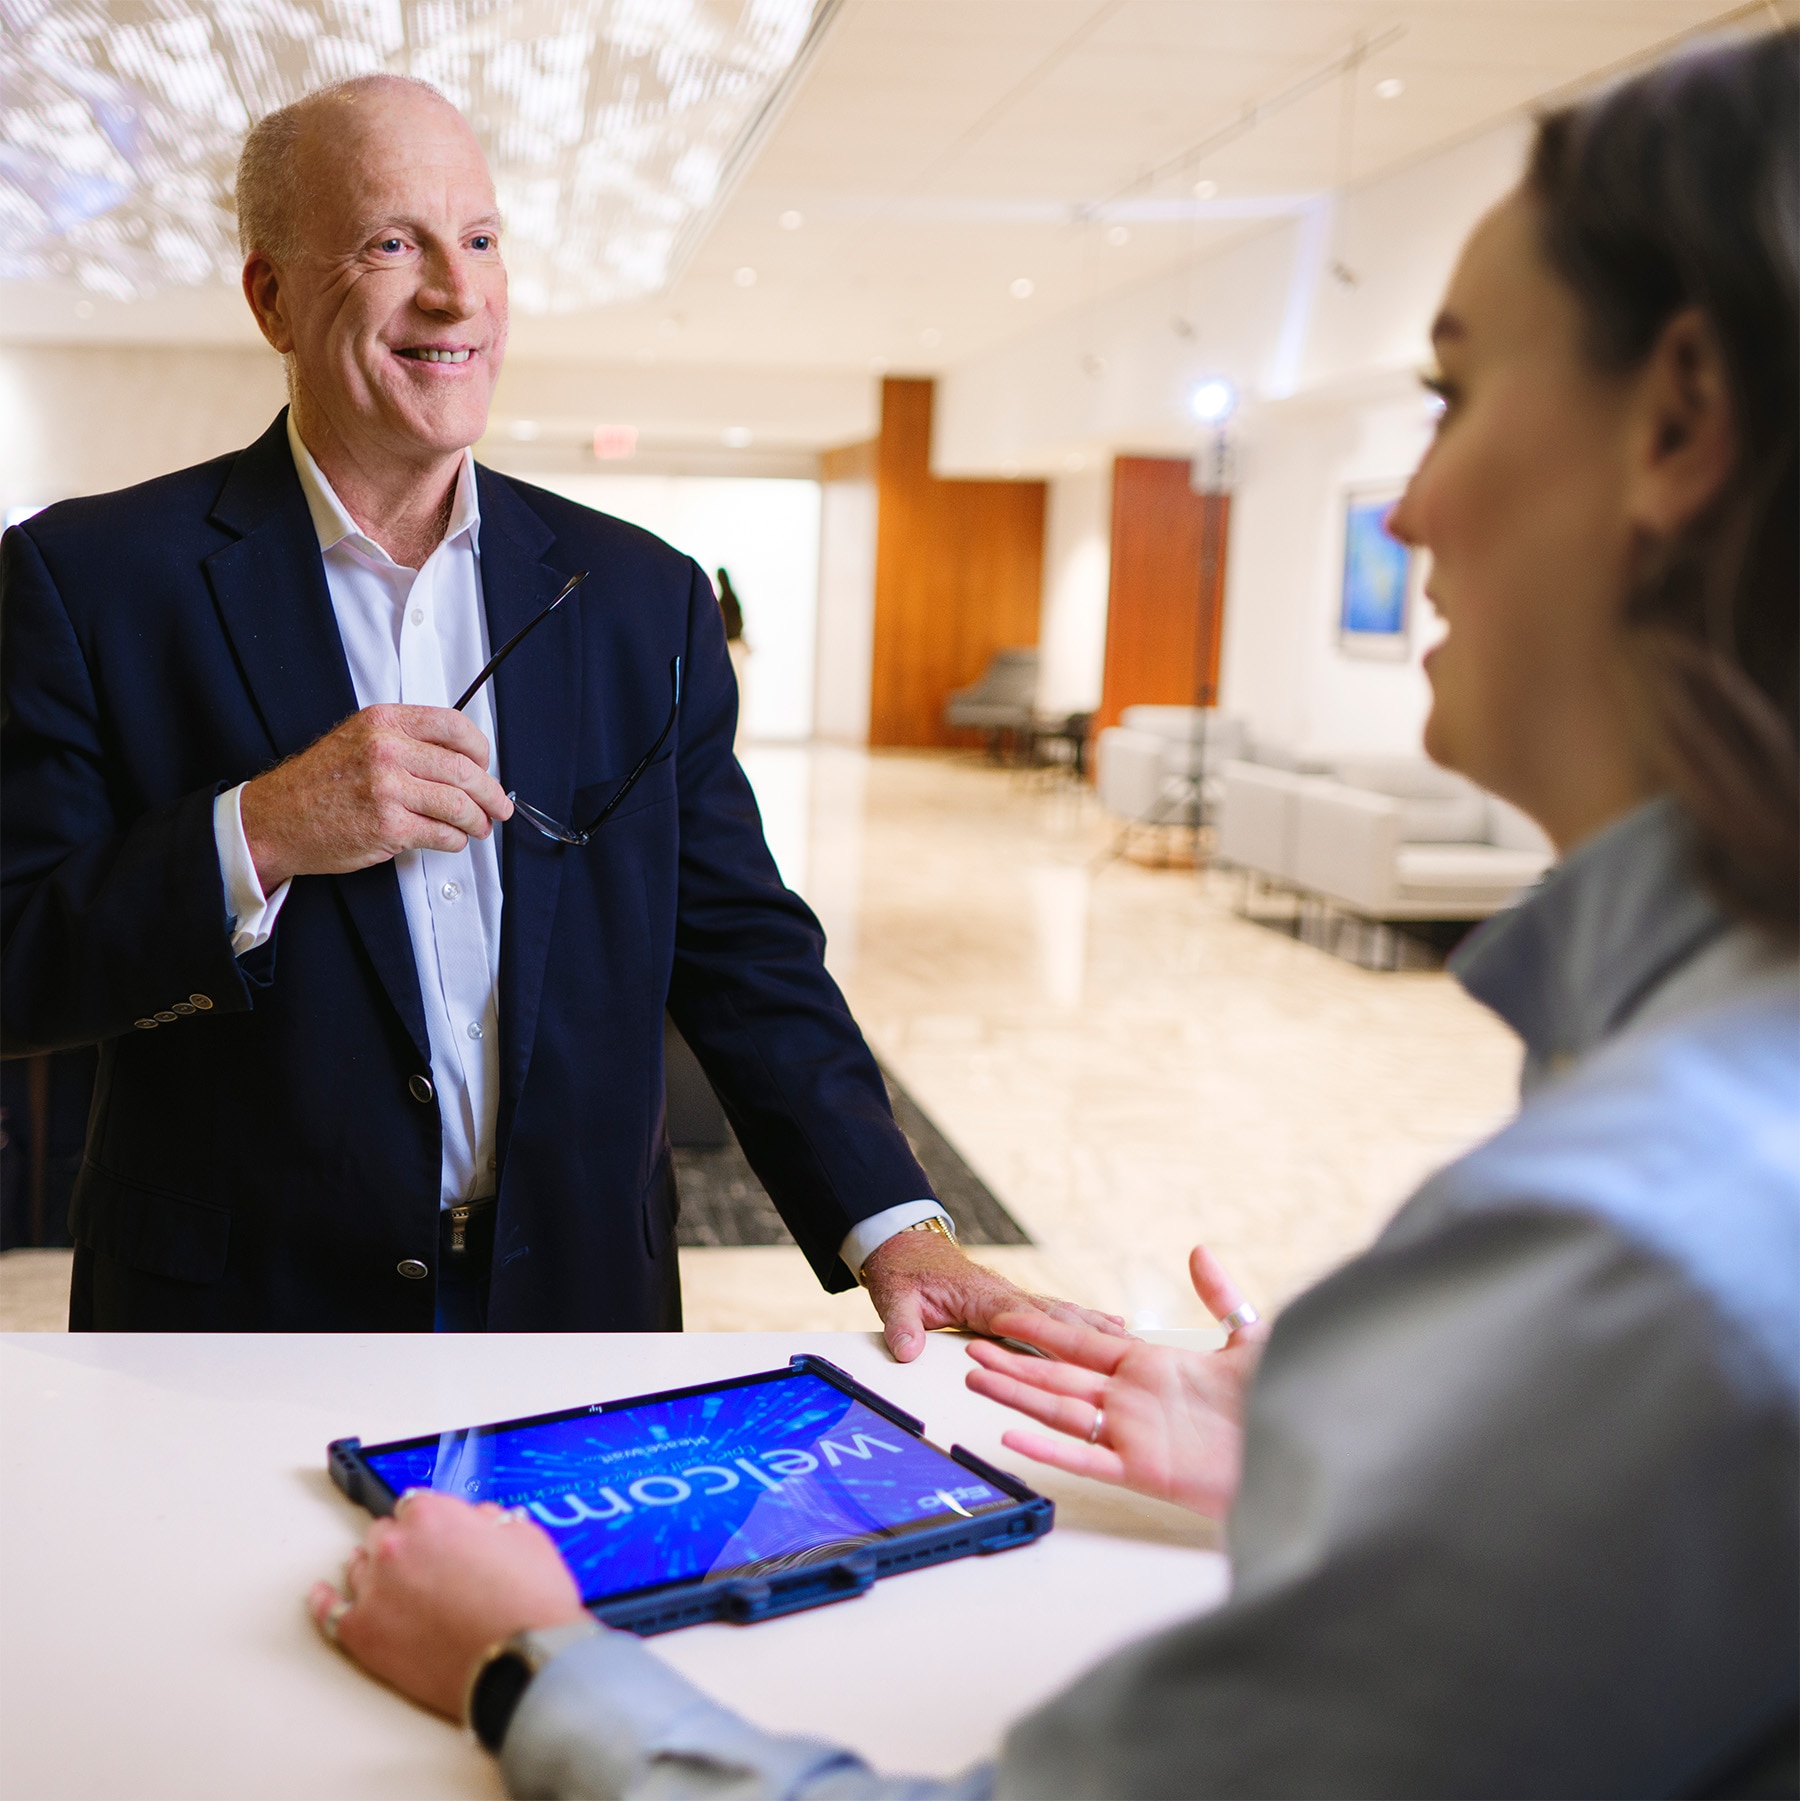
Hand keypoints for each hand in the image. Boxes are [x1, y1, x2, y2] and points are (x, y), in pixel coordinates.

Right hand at [241, 704, 512, 891]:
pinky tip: (452, 840)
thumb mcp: (357, 739)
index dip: (481, 749)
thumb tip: (461, 758)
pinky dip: (455, 840)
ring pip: (460, 805)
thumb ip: (404, 740)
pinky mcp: (388, 827)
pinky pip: (443, 834)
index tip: (485, 765)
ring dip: (479, 821)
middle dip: (492, 793)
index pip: (454, 726)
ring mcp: (388, 789)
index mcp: (383, 722)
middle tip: (499, 805)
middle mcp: (387, 750)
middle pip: (465, 770)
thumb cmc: (318, 784)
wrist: (274, 820)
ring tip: (480, 827)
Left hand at [306, 1490, 588, 1719]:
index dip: (432, 1524)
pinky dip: (323, 1602)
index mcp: (432, 1515)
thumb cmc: (529, 1603)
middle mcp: (395, 1546)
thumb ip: (494, 1522)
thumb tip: (482, 1524)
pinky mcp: (362, 1634)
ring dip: (373, 1571)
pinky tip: (321, 1596)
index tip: (438, 1535)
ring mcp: (374, 1590)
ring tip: (386, 1583)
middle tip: (425, 1566)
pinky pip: (328, 1612)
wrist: (521, 1661)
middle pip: (383, 1534)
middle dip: (404, 1545)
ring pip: (359, 1568)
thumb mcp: (527, 1539)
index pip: (416, 1505)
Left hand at [859, 1227, 1127, 1362]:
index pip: (1018, 1320)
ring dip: (1095, 1328)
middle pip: (1053, 1317)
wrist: (904, 1244)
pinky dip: (1084, 1320)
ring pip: (1061, 1314)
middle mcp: (1004, 1294)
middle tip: (1127, 1350)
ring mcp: (1012, 1296)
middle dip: (1089, 1334)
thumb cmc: (903, 1270)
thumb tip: (908, 1351)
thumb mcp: (893, 1295)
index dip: (1048, 1337)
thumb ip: (901, 1323)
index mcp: (979, 1296)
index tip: (1077, 1353)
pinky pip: (1053, 1312)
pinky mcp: (1013, 1301)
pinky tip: (1111, 1327)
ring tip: (1132, 1341)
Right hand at [964, 1244, 1269, 1517]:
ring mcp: (1133, 1435)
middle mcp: (1132, 1400)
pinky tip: (1014, 1436)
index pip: (1082, 1343)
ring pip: (1060, 1411)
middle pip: (1058, 1375)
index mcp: (1150, 1367)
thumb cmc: (1283, 1403)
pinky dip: (1047, 1448)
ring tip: (977, 1381)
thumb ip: (1219, 1297)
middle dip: (1014, 1363)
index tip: (1008, 1317)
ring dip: (1017, 1396)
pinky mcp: (1143, 1470)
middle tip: (972, 1350)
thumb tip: (1199, 1252)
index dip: (1043, 1330)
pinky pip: (1084, 1458)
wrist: (1305, 1455)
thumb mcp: (1250, 1339)